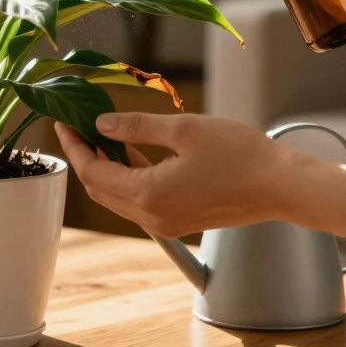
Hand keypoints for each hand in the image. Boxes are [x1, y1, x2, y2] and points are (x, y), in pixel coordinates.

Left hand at [54, 113, 306, 237]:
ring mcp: (166, 223)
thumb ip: (137, 127)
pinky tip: (130, 153)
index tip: (63, 123)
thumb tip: (102, 124)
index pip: (93, 173)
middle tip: (76, 127)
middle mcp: (152, 217)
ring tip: (99, 134)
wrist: (282, 186)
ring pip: (119, 198)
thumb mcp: (183, 129)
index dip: (75, 147)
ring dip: (105, 169)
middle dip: (84, 158)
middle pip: (100, 190)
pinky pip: (140, 202)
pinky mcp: (179, 221)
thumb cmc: (240, 155)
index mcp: (148, 194)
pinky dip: (128, 178)